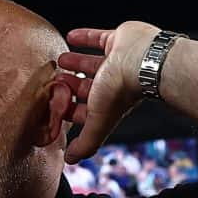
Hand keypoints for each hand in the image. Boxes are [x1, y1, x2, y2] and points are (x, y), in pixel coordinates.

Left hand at [54, 20, 160, 162]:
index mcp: (109, 103)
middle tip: (55, 80)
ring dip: (76, 62)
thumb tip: (70, 161)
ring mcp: (117, 61)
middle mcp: (113, 83)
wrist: (142, 60)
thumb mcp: (98, 120)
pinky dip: (84, 37)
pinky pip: (98, 38)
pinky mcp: (118, 39)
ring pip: (93, 63)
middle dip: (71, 85)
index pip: (86, 110)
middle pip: (88, 86)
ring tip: (61, 59)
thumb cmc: (121, 90)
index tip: (54, 105)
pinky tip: (71, 36)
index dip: (70, 109)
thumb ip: (86, 142)